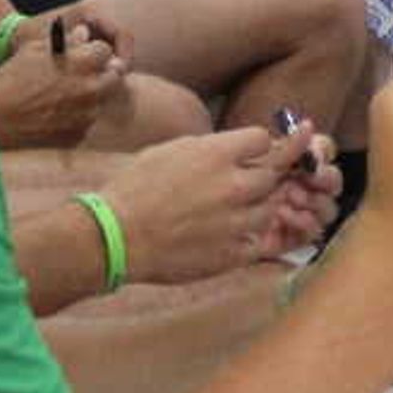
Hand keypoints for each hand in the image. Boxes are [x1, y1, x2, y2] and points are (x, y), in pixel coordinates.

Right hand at [0, 12, 127, 150]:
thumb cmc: (12, 78)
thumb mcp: (35, 50)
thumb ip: (66, 41)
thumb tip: (84, 34)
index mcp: (83, 63)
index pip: (105, 50)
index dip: (94, 50)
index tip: (86, 53)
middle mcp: (91, 89)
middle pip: (113, 76)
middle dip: (102, 71)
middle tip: (86, 73)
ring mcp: (86, 115)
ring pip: (100, 101)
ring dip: (91, 95)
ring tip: (65, 95)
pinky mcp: (78, 135)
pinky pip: (86, 122)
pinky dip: (77, 116)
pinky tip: (57, 113)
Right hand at [108, 126, 339, 284]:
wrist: (118, 235)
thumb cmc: (135, 189)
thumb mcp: (170, 150)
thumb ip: (209, 148)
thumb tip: (230, 148)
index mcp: (218, 154)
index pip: (263, 139)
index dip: (258, 143)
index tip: (253, 148)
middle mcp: (235, 186)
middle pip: (274, 173)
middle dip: (265, 172)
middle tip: (256, 175)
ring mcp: (237, 222)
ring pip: (271, 208)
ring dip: (260, 204)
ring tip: (237, 206)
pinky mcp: (233, 253)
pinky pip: (260, 241)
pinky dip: (251, 235)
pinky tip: (235, 232)